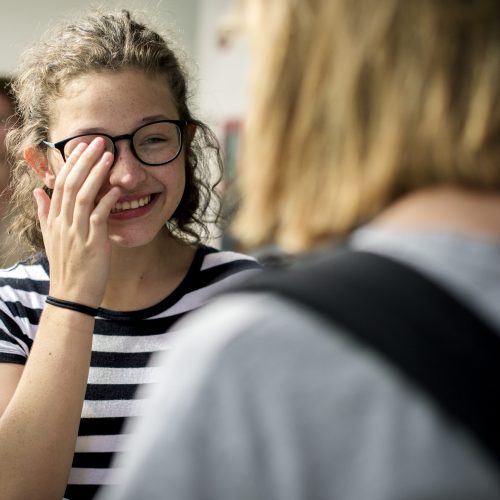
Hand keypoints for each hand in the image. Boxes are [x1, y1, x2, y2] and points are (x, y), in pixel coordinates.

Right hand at [34, 138, 120, 307]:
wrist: (71, 295)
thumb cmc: (67, 266)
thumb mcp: (51, 238)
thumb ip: (44, 213)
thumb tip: (38, 190)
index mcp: (54, 220)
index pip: (61, 184)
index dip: (72, 163)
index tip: (82, 147)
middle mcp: (63, 223)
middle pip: (71, 184)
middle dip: (85, 160)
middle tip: (99, 141)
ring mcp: (77, 233)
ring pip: (84, 195)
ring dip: (96, 173)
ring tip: (109, 156)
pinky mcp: (92, 243)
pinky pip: (100, 216)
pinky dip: (108, 201)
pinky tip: (118, 189)